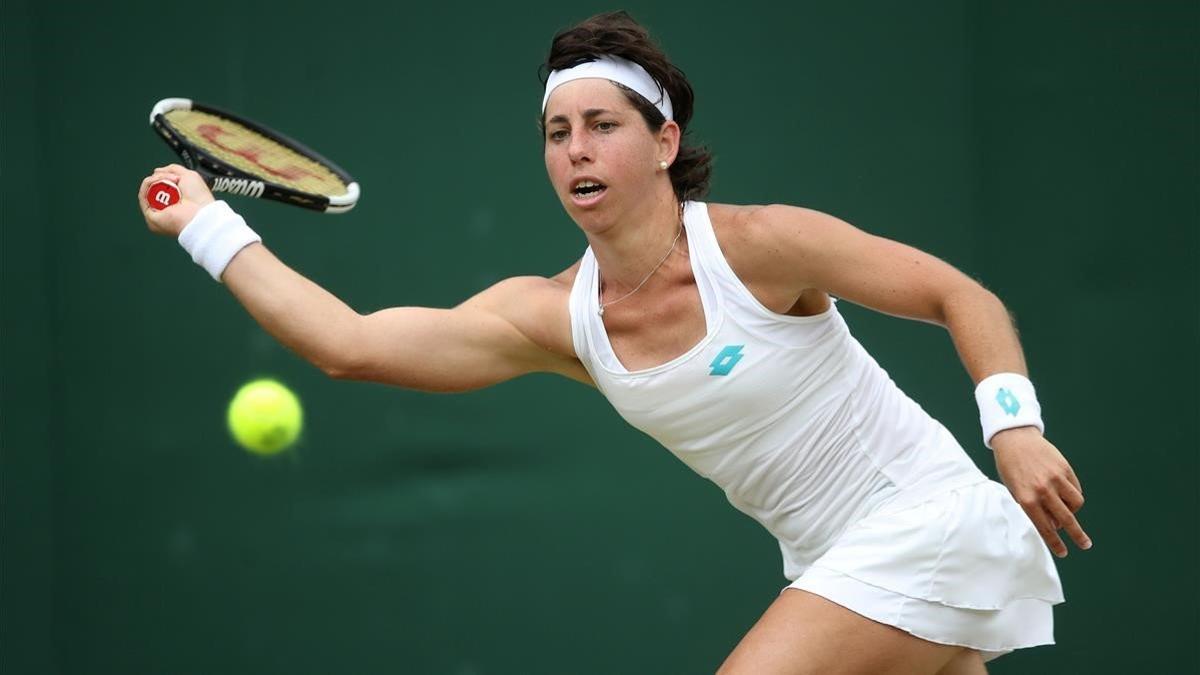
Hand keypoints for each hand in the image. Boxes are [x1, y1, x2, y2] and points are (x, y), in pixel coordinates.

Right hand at [137, 164, 214, 237]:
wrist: (200, 212)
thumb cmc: (200, 199)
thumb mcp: (189, 176)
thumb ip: (173, 169)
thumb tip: (156, 171)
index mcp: (176, 203)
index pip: (162, 186)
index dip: (165, 177)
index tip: (175, 175)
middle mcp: (166, 209)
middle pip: (153, 186)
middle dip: (162, 177)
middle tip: (176, 178)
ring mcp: (157, 212)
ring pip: (148, 189)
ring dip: (157, 179)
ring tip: (173, 181)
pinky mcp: (150, 216)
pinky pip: (142, 196)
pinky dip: (148, 184)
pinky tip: (159, 181)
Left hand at [992, 426, 1090, 557]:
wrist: (1014, 438)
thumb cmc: (1010, 467)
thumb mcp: (1013, 489)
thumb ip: (1031, 507)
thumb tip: (1054, 524)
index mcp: (1026, 498)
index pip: (1044, 527)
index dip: (1054, 542)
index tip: (1063, 553)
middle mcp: (1042, 490)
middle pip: (1065, 519)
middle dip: (1077, 535)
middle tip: (1085, 545)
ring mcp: (1056, 478)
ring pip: (1075, 503)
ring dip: (1073, 511)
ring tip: (1067, 509)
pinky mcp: (1065, 468)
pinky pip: (1075, 489)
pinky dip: (1073, 495)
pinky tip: (1065, 493)